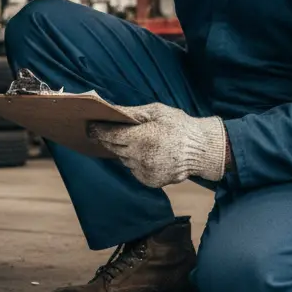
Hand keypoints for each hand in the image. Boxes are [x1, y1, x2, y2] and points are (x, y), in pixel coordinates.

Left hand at [88, 103, 227, 187]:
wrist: (202, 150)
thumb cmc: (179, 126)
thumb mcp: (156, 111)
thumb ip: (131, 112)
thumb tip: (110, 109)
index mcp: (141, 138)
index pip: (109, 135)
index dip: (97, 131)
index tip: (89, 127)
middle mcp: (140, 157)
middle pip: (113, 148)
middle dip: (109, 139)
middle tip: (105, 130)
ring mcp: (144, 171)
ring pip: (123, 159)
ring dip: (124, 150)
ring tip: (136, 140)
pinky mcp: (150, 181)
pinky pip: (134, 169)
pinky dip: (135, 161)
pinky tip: (147, 152)